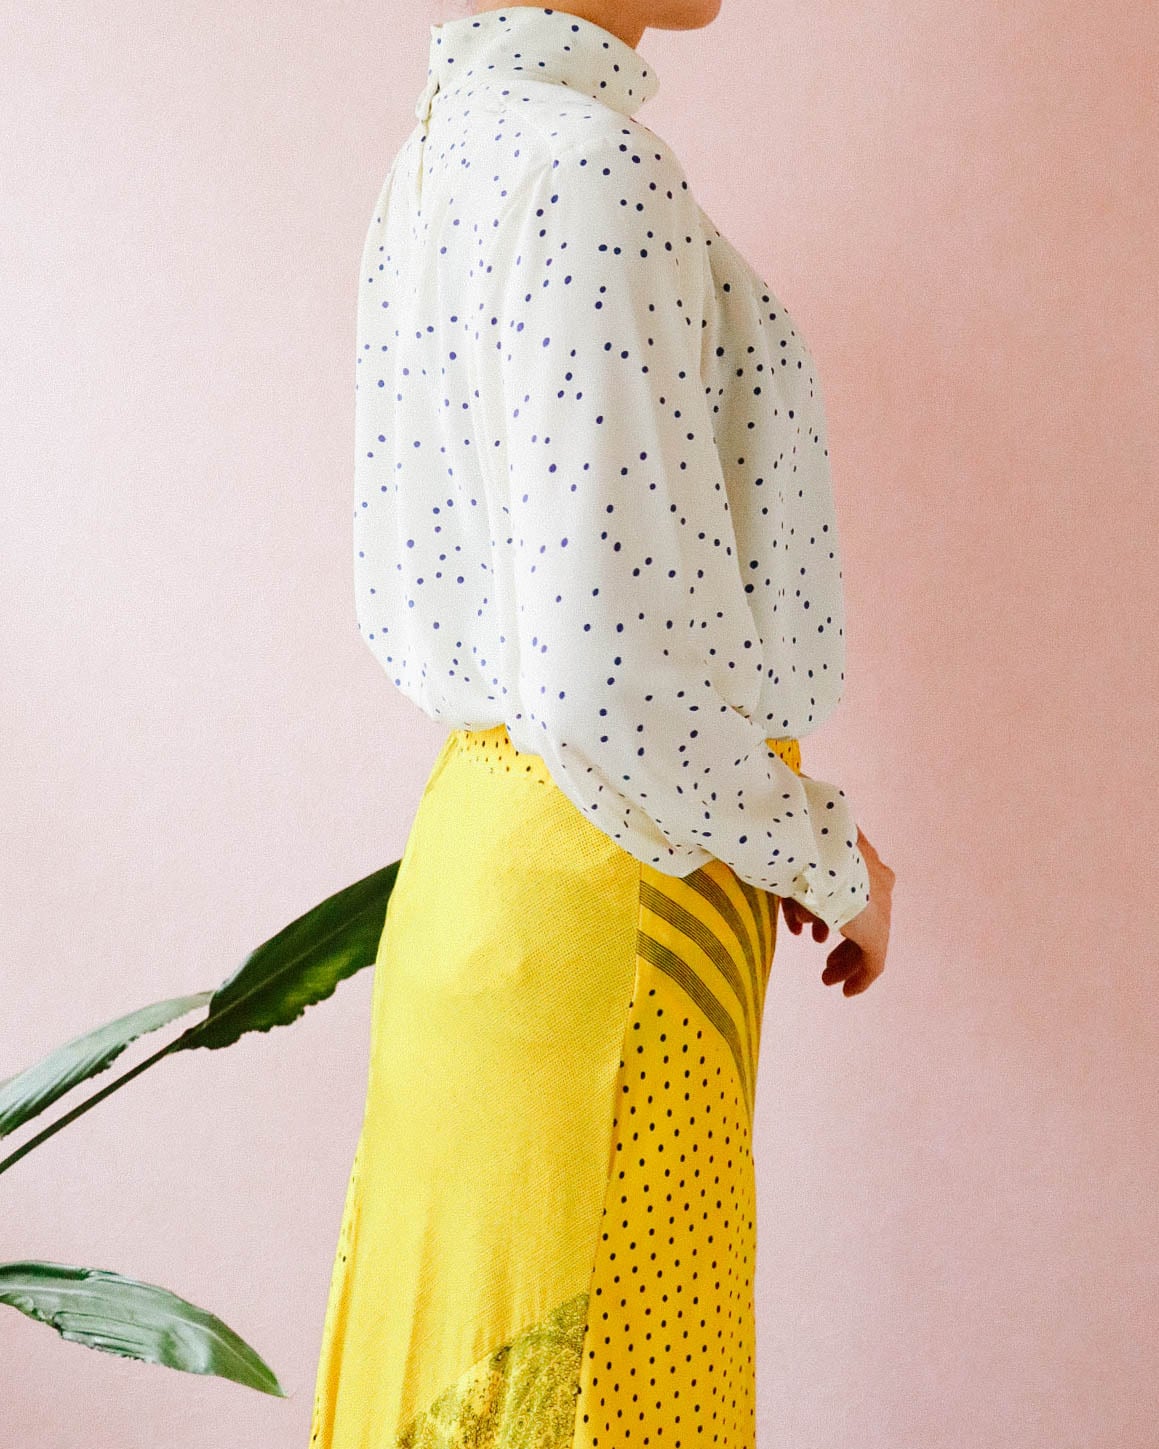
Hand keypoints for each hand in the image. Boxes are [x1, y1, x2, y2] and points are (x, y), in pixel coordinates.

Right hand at [779, 827, 894, 995]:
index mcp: (864, 861)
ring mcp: (880, 909)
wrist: (820, 859)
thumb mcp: (799, 865)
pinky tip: (847, 991)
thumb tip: (798, 912)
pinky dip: (859, 977)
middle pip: (861, 919)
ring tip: (826, 977)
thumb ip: (800, 885)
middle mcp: (878, 884)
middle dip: (842, 941)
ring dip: (844, 961)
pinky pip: (872, 963)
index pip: (854, 893)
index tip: (820, 932)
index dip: (835, 912)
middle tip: (824, 957)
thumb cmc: (802, 854)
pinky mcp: (878, 934)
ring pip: (866, 943)